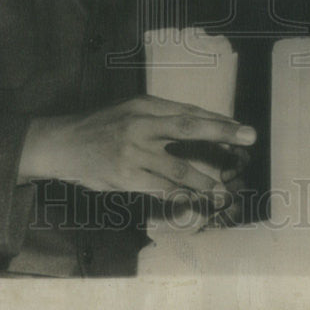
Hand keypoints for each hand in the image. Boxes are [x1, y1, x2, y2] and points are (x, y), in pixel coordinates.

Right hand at [17, 95, 256, 201]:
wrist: (60, 143)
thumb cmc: (99, 126)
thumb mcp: (129, 110)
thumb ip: (159, 116)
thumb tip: (198, 123)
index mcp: (145, 105)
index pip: (188, 111)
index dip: (217, 119)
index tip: (242, 127)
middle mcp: (141, 124)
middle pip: (188, 126)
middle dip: (222, 132)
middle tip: (250, 137)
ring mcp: (132, 151)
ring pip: (177, 166)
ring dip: (203, 180)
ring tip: (223, 191)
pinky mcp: (123, 175)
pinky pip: (158, 189)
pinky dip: (177, 197)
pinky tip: (192, 204)